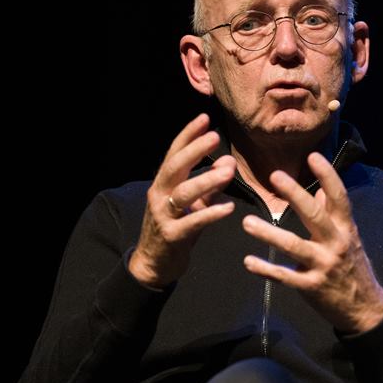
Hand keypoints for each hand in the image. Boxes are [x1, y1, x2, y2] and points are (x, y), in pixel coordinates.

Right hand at [129, 113, 236, 287]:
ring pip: (183, 193)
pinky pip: (193, 222)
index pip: (174, 154)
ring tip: (228, 170)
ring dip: (207, 180)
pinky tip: (229, 208)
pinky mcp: (172, 236)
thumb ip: (209, 185)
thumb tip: (228, 162)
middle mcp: (159, 195)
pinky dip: (211, 213)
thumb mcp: (192, 204)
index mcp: (163, 184)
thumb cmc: (175, 229)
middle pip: (175, 167)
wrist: (154, 264)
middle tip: (214, 137)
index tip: (204, 118)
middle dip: (195, 150)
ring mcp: (163, 216)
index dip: (188, 135)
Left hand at [241, 152, 382, 334]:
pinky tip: (249, 261)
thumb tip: (319, 190)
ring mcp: (324, 266)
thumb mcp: (349, 238)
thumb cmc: (353, 267)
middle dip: (295, 195)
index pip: (339, 197)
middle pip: (315, 215)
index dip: (328, 176)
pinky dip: (267, 269)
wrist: (365, 308)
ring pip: (294, 246)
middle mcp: (336, 244)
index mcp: (346, 228)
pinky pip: (286, 276)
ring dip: (269, 234)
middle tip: (275, 176)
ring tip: (246, 222)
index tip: (313, 156)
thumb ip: (333, 215)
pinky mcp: (311, 286)